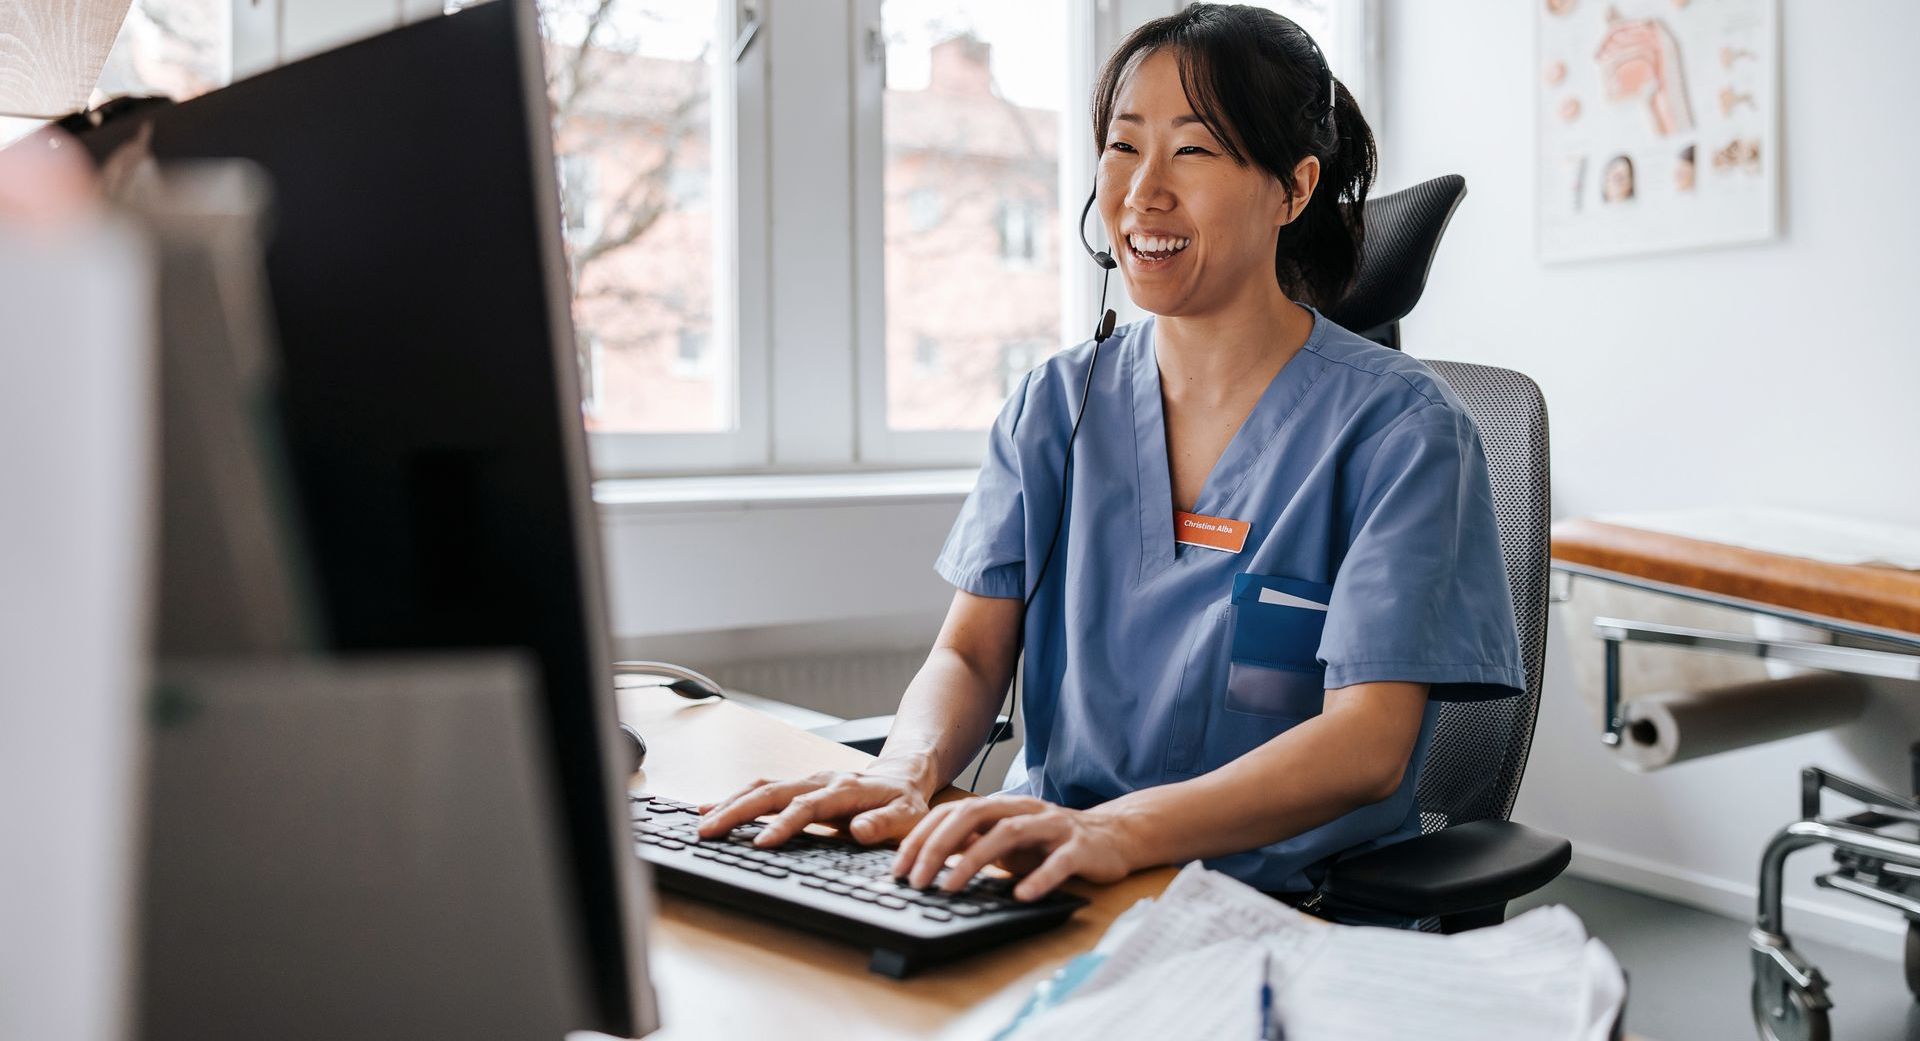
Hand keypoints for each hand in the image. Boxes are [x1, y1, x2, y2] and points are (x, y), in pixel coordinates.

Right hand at [695, 763, 931, 847]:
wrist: (902, 777)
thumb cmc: (904, 802)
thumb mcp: (907, 816)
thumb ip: (885, 824)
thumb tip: (861, 830)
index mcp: (844, 790)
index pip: (807, 806)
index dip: (783, 824)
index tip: (761, 844)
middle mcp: (819, 780)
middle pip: (771, 792)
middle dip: (737, 811)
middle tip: (709, 832)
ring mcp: (805, 781)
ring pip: (760, 787)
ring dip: (730, 804)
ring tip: (701, 823)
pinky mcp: (796, 786)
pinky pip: (760, 789)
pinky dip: (734, 799)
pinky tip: (708, 809)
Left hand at [891, 796, 1135, 901]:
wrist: (1115, 836)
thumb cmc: (1053, 842)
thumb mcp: (1008, 841)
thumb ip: (974, 843)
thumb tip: (928, 857)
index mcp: (1002, 807)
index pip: (953, 813)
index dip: (923, 837)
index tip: (899, 867)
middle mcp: (1024, 810)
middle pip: (974, 815)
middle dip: (939, 845)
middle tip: (916, 879)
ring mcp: (1053, 826)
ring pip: (1009, 832)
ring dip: (975, 860)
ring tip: (950, 888)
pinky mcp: (1081, 848)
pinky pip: (1058, 861)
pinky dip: (1039, 877)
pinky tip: (1020, 895)